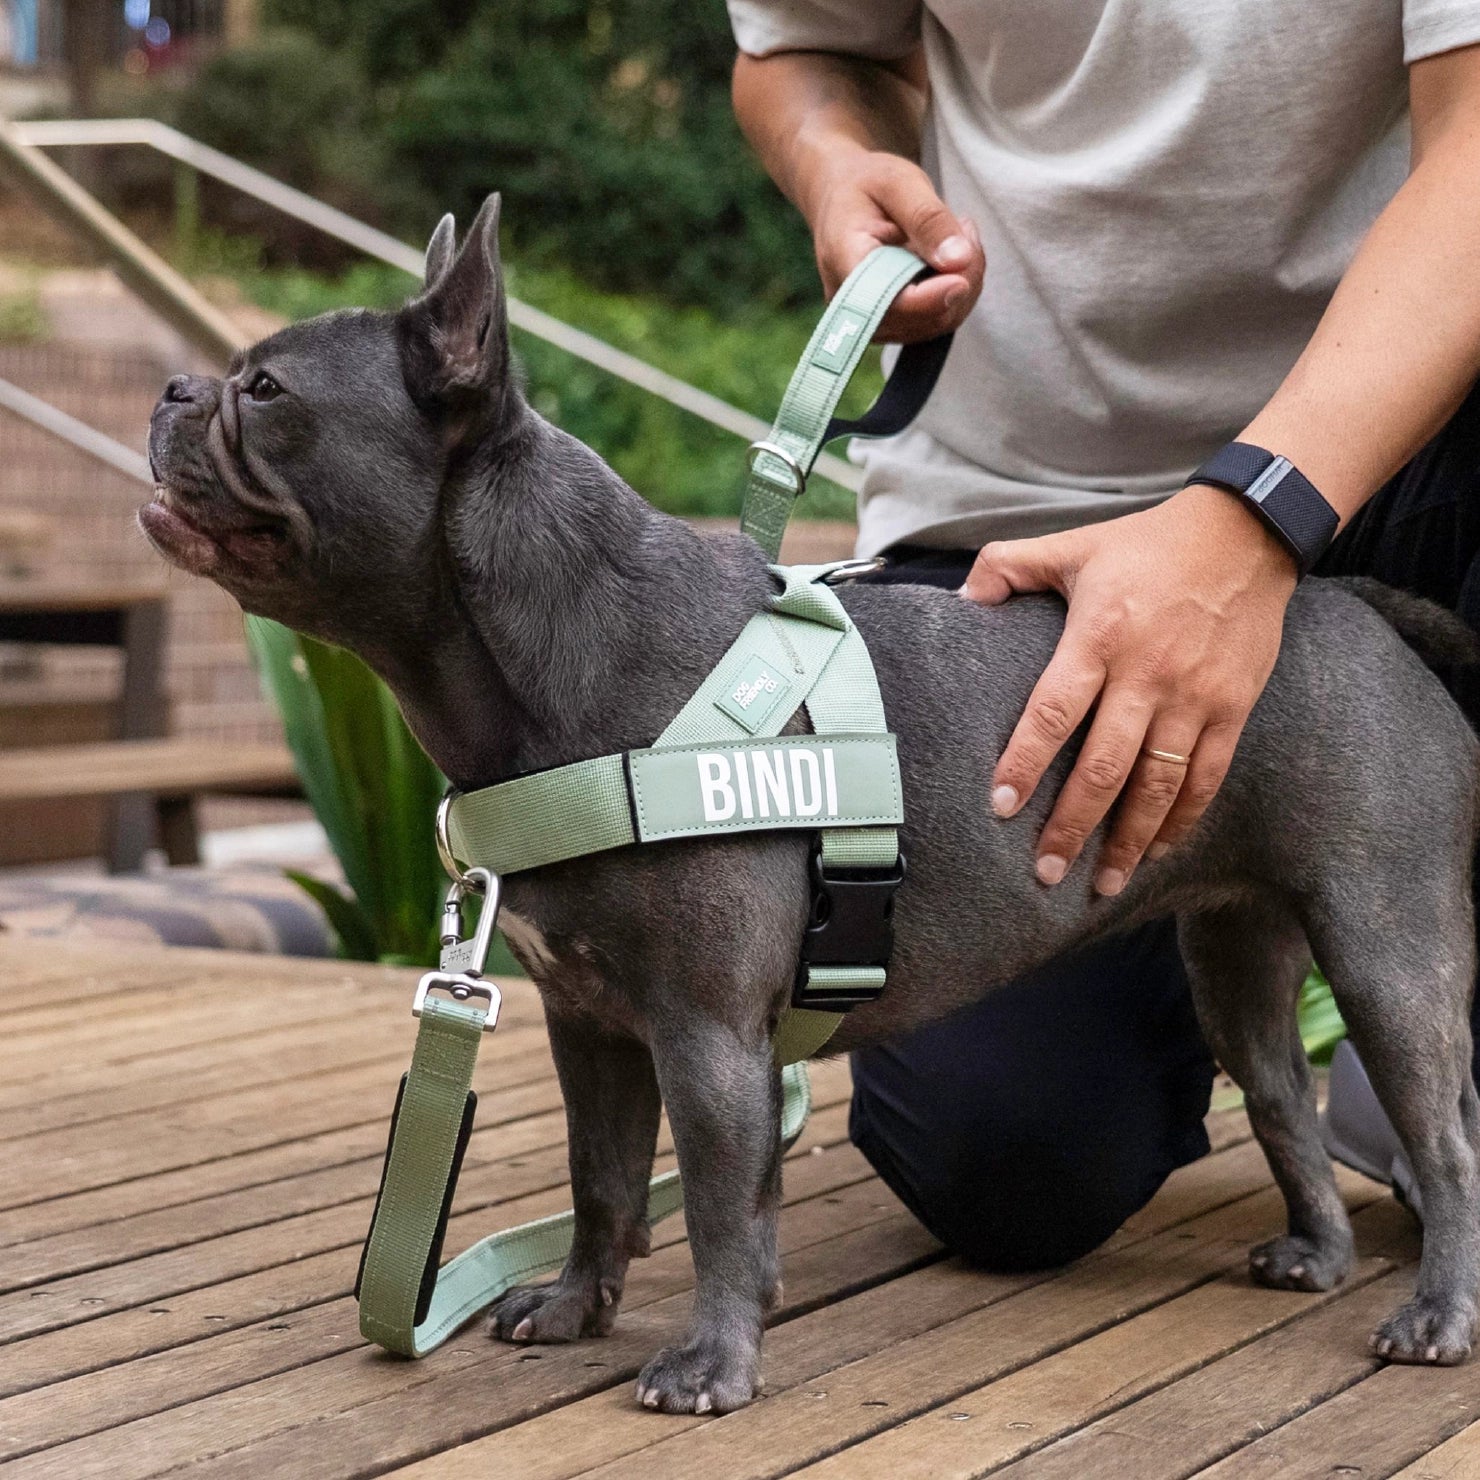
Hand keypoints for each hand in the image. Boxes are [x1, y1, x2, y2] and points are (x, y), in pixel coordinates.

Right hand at [806, 145, 984, 340]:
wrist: (841, 196)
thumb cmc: (865, 185)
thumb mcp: (898, 182)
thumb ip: (928, 218)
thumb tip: (959, 259)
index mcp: (845, 263)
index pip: (889, 302)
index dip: (931, 298)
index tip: (965, 274)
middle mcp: (853, 303)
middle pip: (920, 318)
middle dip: (960, 280)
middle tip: (966, 230)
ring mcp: (872, 318)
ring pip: (936, 323)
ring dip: (964, 283)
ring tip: (960, 235)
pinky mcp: (893, 320)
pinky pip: (937, 319)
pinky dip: (957, 290)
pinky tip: (952, 256)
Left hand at [961, 485, 1299, 893]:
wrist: (1248, 533)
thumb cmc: (1148, 544)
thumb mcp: (1073, 544)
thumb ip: (1009, 566)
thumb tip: (962, 601)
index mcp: (1100, 636)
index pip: (1053, 712)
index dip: (1025, 762)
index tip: (1002, 807)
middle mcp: (1148, 673)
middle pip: (1104, 766)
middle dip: (1072, 825)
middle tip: (1045, 871)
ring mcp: (1195, 696)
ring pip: (1158, 785)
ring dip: (1128, 839)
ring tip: (1101, 881)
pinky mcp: (1234, 708)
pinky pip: (1207, 777)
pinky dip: (1182, 820)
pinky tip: (1156, 850)